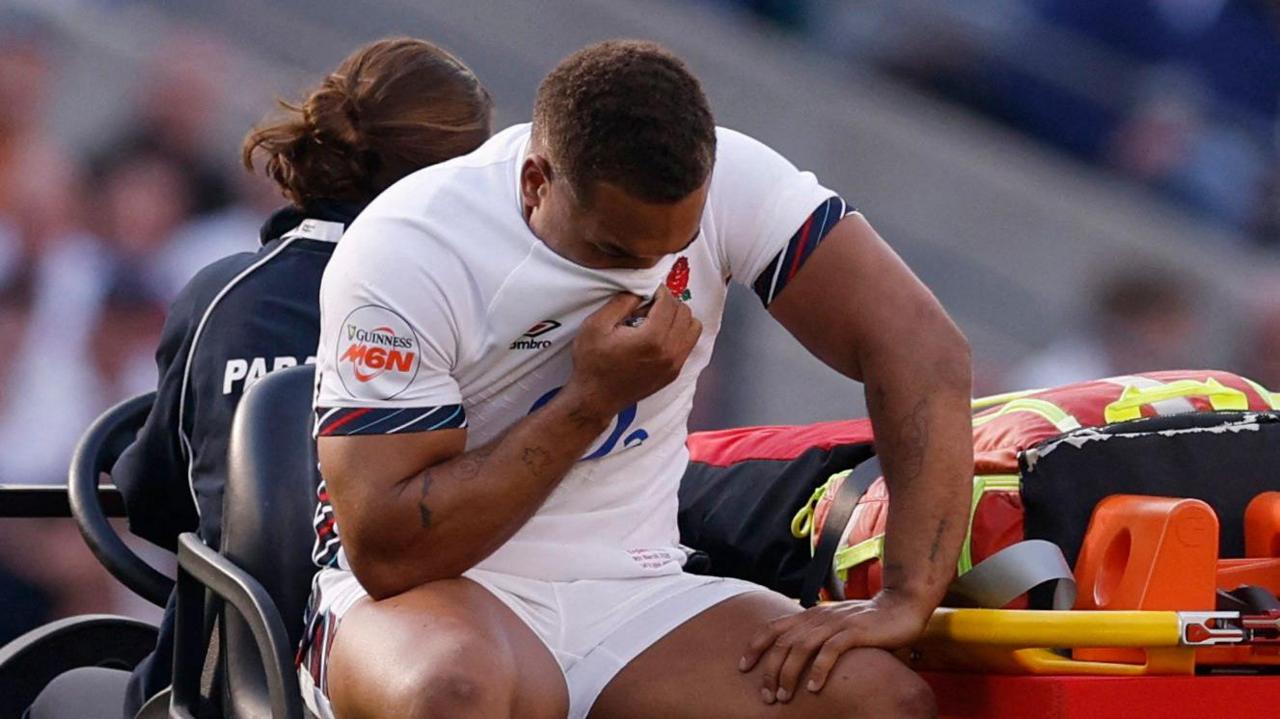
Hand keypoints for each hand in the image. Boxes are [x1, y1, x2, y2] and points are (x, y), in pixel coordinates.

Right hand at [565, 288, 700, 419]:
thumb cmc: (592, 362)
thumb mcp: (596, 325)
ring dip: (678, 317)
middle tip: (649, 304)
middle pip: (684, 313)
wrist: (595, 399)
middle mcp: (669, 352)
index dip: (659, 290)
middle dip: (669, 302)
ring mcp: (674, 365)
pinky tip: (658, 335)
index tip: (647, 291)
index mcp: (652, 339)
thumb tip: (641, 290)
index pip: (669, 302)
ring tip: (657, 318)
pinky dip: (679, 333)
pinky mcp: (673, 373)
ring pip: (693, 328)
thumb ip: (621, 302)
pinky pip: (688, 344)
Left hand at [738, 591, 931, 703]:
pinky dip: (819, 669)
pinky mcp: (855, 631)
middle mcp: (818, 617)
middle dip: (770, 670)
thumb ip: (817, 637)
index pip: (774, 628)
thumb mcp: (835, 626)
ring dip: (788, 674)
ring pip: (802, 647)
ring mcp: (836, 623)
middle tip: (765, 695)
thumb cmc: (866, 621)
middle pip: (783, 642)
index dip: (755, 646)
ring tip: (782, 696)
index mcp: (810, 615)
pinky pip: (831, 651)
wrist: (900, 605)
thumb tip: (797, 659)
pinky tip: (813, 688)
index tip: (742, 667)